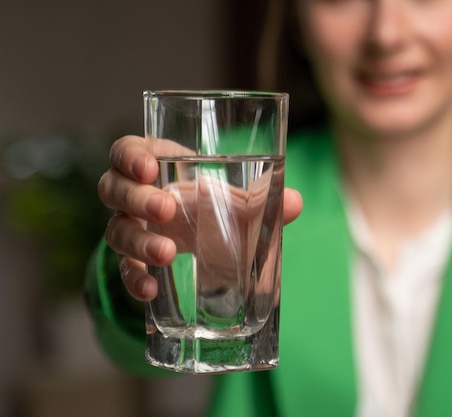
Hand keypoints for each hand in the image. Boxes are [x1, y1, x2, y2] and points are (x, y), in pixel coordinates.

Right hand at [97, 135, 302, 301]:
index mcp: (156, 167)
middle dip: (136, 198)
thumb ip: (262, 199)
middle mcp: (134, 196)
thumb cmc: (214, 207)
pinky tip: (150, 290)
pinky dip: (134, 279)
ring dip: (138, 241)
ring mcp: (130, 230)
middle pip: (113, 189)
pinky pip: (124, 270)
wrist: (201, 244)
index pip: (126, 152)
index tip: (149, 167)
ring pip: (115, 231)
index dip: (130, 157)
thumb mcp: (234, 200)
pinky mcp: (134, 262)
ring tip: (167, 253)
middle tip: (166, 209)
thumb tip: (295, 202)